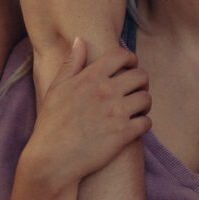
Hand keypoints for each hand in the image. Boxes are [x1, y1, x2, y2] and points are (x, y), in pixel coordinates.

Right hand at [25, 38, 151, 190]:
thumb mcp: (56, 89)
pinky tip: (135, 126)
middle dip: (141, 82)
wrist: (52, 160)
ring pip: (146, 98)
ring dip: (144, 103)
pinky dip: (144, 123)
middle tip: (135, 90)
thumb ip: (72, 63)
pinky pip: (147, 122)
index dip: (130, 58)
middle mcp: (106, 91)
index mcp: (90, 77)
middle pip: (141, 75)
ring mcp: (116, 112)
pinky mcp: (124, 134)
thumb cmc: (51, 124)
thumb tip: (80, 39)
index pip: (122, 55)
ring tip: (137, 108)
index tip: (130, 66)